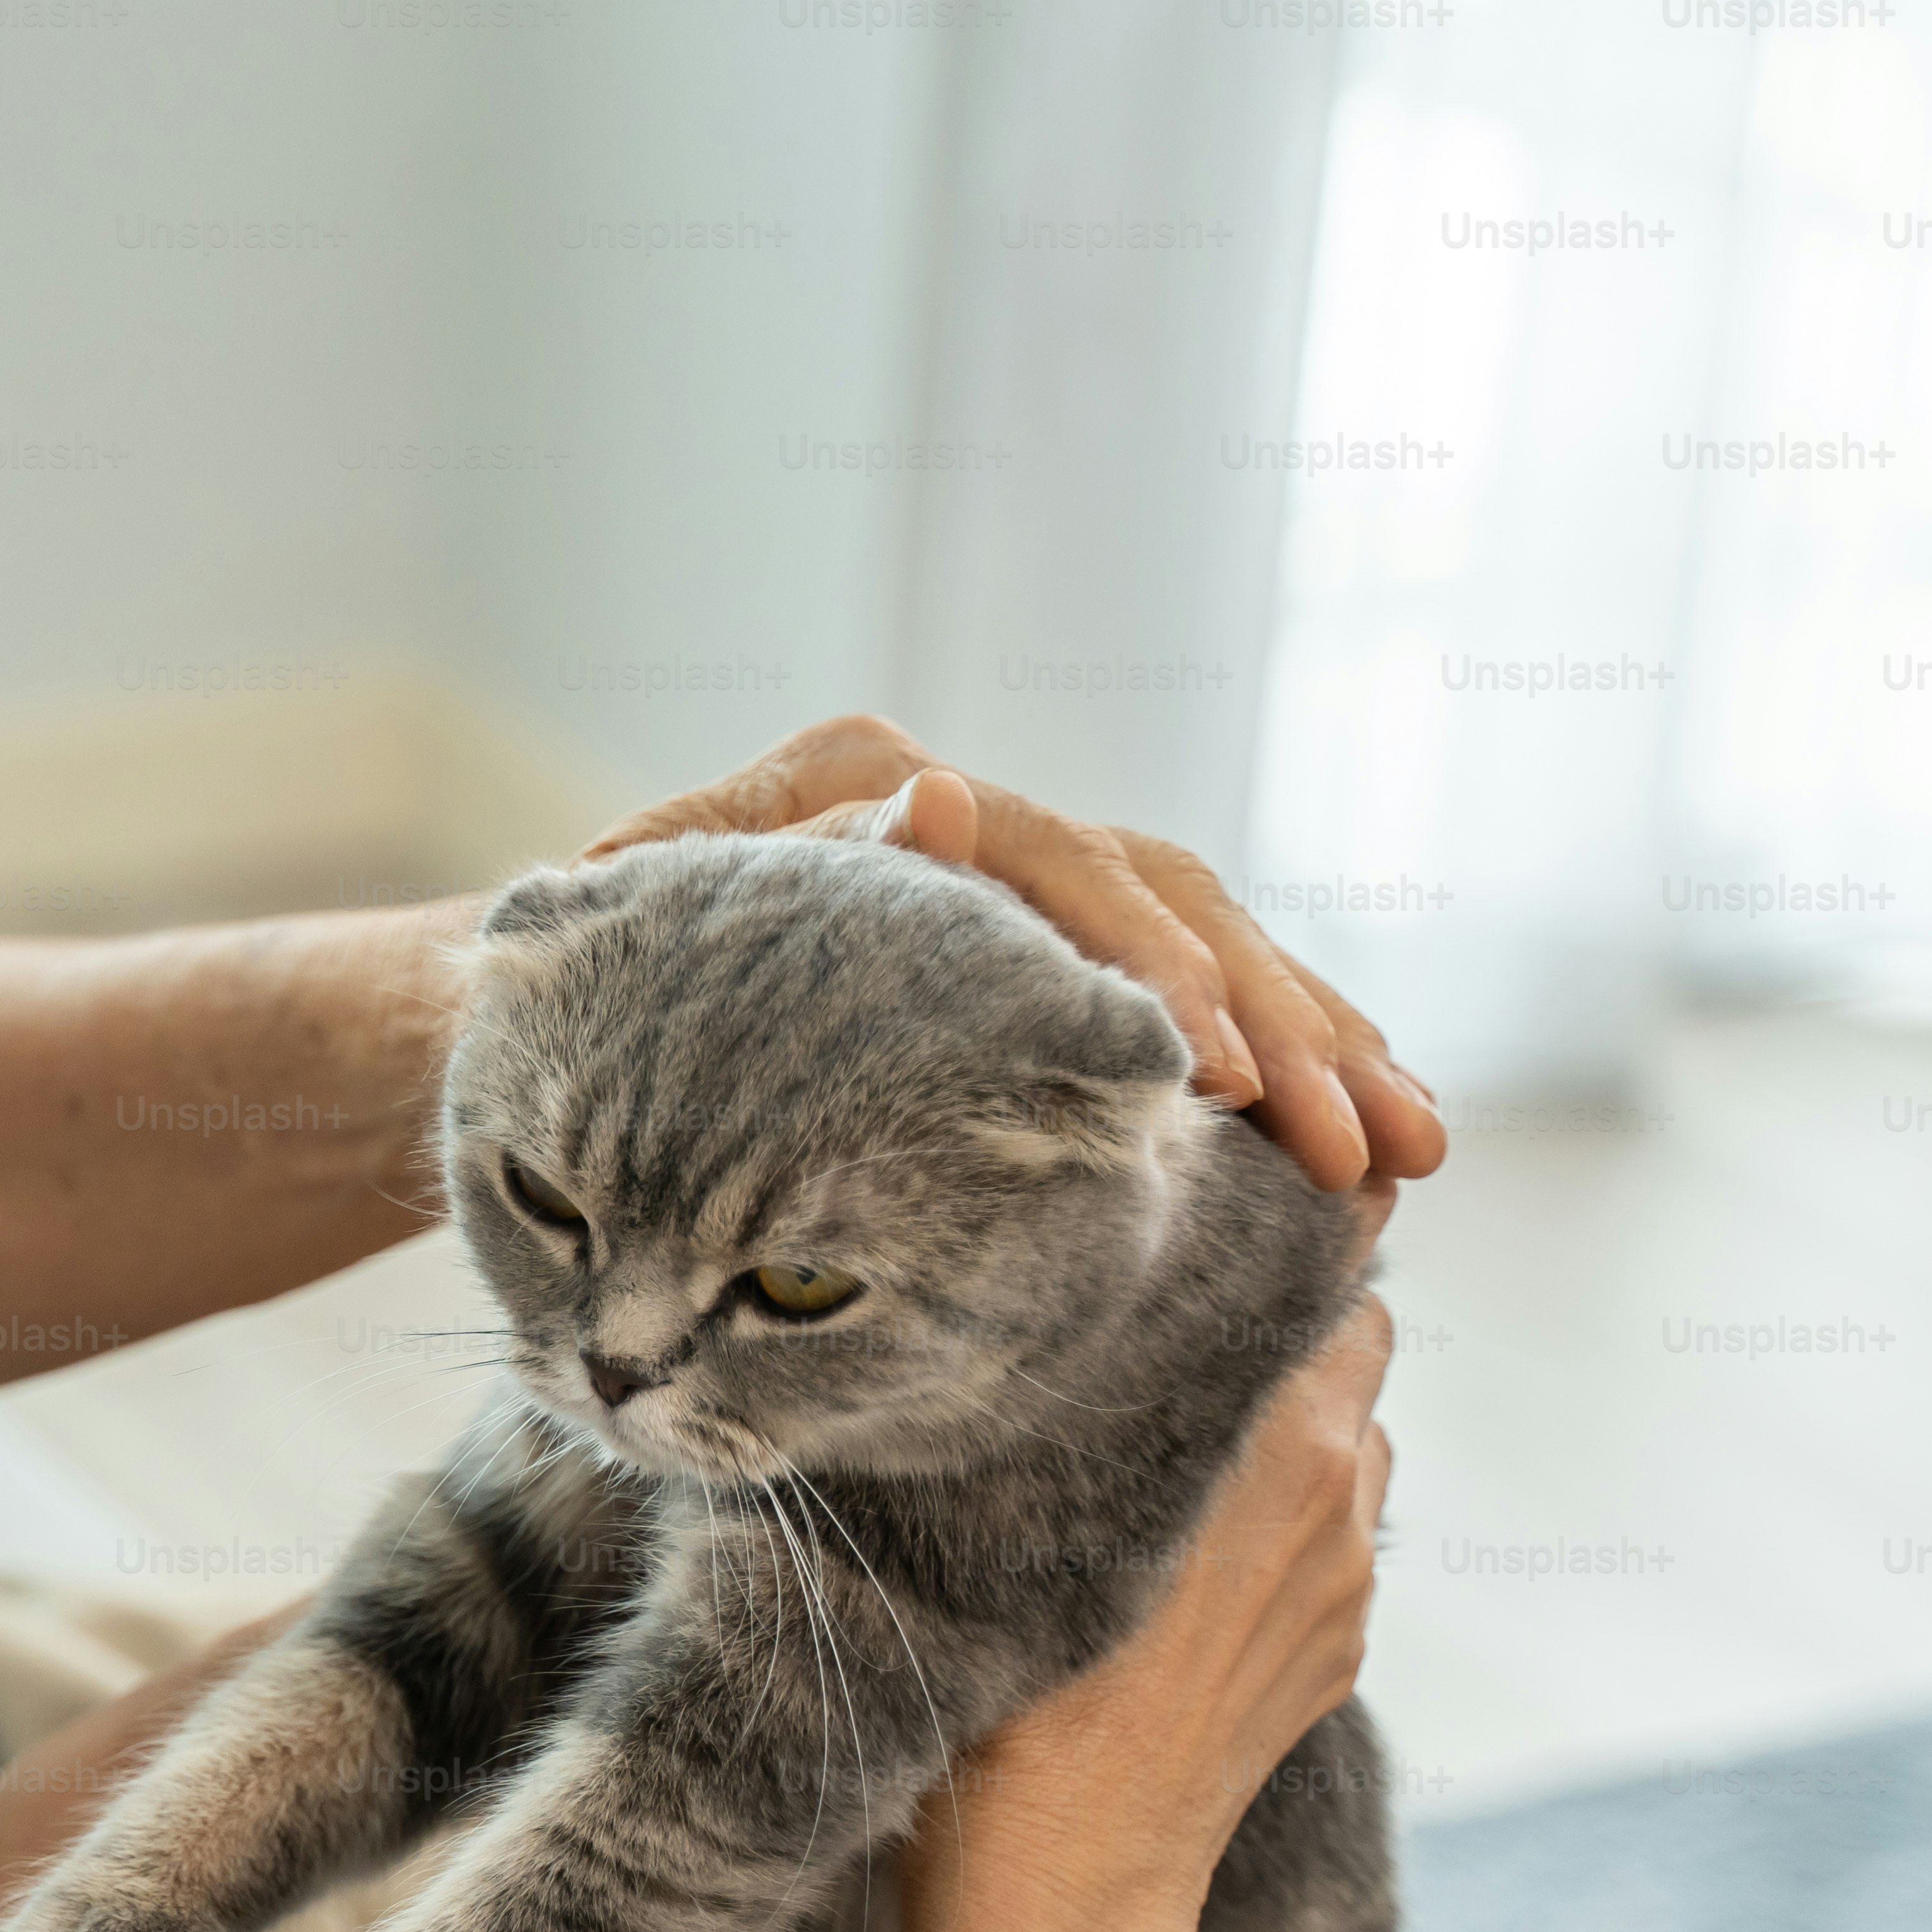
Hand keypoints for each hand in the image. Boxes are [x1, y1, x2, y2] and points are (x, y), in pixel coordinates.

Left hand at [584, 713, 1447, 1196]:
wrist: (520, 981)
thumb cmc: (560, 963)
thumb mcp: (636, 918)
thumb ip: (781, 865)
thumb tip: (929, 803)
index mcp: (868, 776)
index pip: (1053, 861)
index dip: (1148, 960)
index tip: (1217, 1067)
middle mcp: (963, 815)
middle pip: (1162, 898)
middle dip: (1276, 1021)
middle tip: (1352, 1139)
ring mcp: (1014, 879)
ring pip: (1208, 946)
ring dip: (1321, 1048)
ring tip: (1411, 1155)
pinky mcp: (1039, 957)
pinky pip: (1194, 1000)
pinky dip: (1289, 1059)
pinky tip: (1372, 1140)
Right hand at [914, 1292, 1395, 1931]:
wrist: (1068, 1871)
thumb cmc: (1016, 1676)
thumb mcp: (1042, 1494)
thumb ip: (1108, 1385)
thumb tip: (1113, 1296)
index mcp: (1283, 1437)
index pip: (1344, 1270)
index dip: (1295, 1236)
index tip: (1233, 1220)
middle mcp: (1342, 1496)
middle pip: (1353, 1346)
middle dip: (1281, 1331)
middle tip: (1175, 1338)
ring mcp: (1350, 1585)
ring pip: (1347, 1448)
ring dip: (1285, 1433)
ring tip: (1174, 1460)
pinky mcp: (1338, 1655)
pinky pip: (1329, 1543)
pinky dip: (1280, 1528)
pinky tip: (1184, 1567)